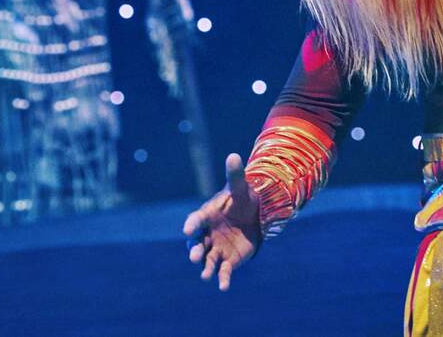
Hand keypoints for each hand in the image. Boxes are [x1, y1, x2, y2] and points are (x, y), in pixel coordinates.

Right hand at [182, 153, 261, 290]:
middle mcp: (207, 235)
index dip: (192, 225)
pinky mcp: (228, 260)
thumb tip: (234, 155)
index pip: (195, 221)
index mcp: (206, 216)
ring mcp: (216, 248)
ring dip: (205, 267)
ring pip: (207, 260)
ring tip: (206, 275)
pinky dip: (222, 279)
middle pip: (196, 243)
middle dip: (195, 249)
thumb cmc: (241, 200)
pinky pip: (223, 271)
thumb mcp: (240, 187)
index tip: (189, 230)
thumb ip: (235, 175)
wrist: (254, 217)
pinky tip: (223, 287)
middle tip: (195, 255)